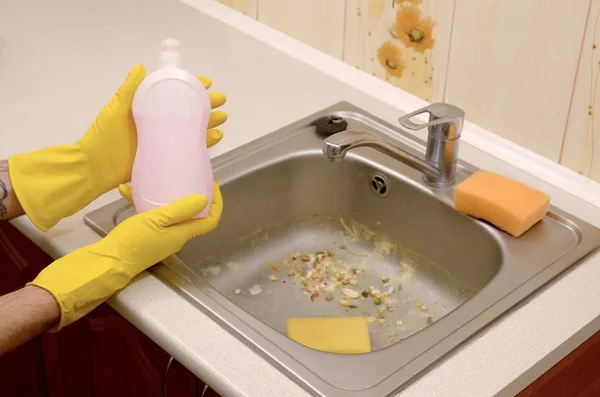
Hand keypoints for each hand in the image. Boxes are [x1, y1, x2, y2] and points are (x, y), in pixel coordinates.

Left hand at [8, 65, 226, 231]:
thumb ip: (129, 89)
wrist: (94, 169)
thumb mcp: (115, 109)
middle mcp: (156, 123)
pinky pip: (187, 148)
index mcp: (146, 109)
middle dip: (205, 104)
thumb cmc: (103, 138)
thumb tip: (141, 66)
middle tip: (220, 100)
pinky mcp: (165, 157)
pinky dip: (203, 143)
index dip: (189, 86)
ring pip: (191, 128)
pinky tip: (215, 137)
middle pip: (186, 111)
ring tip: (223, 118)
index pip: (172, 94)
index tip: (204, 82)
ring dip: (208, 122)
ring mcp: (162, 141)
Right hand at [28, 183, 222, 330]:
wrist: (108, 262)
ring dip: (166, 196)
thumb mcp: (157, 220)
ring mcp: (162, 237)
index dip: (217, 203)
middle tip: (187, 178)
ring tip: (158, 179)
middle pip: (194, 215)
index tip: (212, 186)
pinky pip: (153, 215)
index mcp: (183, 233)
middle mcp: (176, 236)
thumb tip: (204, 199)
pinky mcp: (148, 236)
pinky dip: (144, 203)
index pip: (210, 220)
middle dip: (193, 195)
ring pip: (171, 213)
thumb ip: (180, 210)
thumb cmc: (133, 242)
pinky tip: (127, 191)